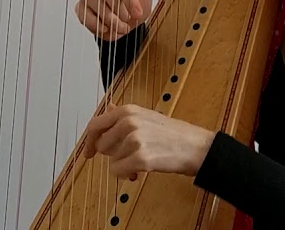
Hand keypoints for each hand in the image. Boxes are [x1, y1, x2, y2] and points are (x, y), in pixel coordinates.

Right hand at [74, 0, 152, 40]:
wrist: (127, 25)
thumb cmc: (136, 6)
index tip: (137, 12)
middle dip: (119, 9)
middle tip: (128, 20)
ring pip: (96, 4)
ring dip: (110, 20)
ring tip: (121, 27)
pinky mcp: (81, 7)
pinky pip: (85, 15)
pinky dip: (97, 25)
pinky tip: (107, 29)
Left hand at [82, 104, 215, 178]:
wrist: (196, 148)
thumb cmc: (173, 134)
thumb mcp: (147, 116)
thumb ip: (124, 115)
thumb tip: (108, 108)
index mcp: (128, 111)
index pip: (96, 125)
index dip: (89, 141)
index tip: (88, 153)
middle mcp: (129, 122)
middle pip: (101, 145)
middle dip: (112, 156)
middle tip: (128, 158)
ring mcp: (134, 139)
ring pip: (110, 160)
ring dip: (122, 166)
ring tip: (139, 164)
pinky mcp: (140, 158)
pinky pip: (118, 171)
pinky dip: (126, 175)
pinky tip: (138, 173)